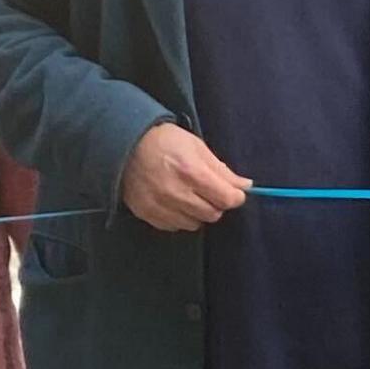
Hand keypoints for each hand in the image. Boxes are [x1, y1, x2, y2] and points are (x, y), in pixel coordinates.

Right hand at [122, 123, 250, 231]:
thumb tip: (244, 186)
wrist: (125, 143)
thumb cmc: (165, 141)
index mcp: (191, 172)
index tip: (233, 193)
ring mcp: (159, 205)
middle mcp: (175, 192)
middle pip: (212, 214)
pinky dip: (180, 217)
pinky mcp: (146, 213)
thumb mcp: (197, 147)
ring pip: (194, 223)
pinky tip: (174, 201)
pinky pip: (174, 227)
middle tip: (209, 191)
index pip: (226, 199)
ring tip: (190, 195)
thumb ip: (222, 170)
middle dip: (216, 204)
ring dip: (198, 212)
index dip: (235, 197)